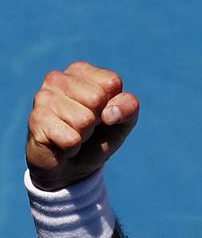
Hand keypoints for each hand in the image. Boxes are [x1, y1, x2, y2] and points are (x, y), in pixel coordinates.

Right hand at [26, 61, 139, 190]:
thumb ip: (129, 106)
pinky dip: (73, 147)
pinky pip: (71, 138)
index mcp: (81, 71)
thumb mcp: (124, 121)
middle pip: (96, 99)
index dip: (114, 105)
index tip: (103, 113)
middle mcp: (58, 78)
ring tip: (73, 133)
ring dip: (84, 135)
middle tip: (86, 126)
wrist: (71, 166)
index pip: (112, 82)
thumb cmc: (98, 136)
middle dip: (97, 120)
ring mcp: (43, 98)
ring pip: (84, 119)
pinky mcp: (36, 120)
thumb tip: (110, 113)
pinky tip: (62, 143)